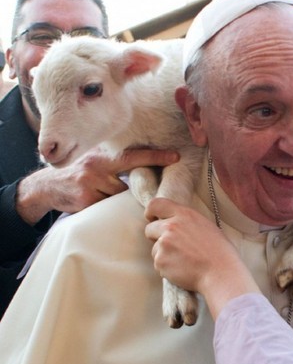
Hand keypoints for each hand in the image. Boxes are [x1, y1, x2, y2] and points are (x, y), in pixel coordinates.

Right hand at [15, 147, 179, 224]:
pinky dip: (105, 207)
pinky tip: (92, 201)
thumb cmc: (79, 175)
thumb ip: (116, 164)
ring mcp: (90, 184)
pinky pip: (107, 207)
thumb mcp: (95, 163)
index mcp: (102, 157)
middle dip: (136, 187)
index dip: (156, 156)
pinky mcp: (86, 201)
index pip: (133, 155)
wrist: (46, 188)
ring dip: (115, 199)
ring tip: (99, 194)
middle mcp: (97, 167)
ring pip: (119, 197)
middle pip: (129, 183)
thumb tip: (146, 166)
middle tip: (143, 189)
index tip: (176, 156)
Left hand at [145, 198, 259, 318]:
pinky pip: (158, 264)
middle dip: (156, 237)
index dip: (151, 212)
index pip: (156, 204)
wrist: (220, 273)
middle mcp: (171, 227)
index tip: (152, 218)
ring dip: (164, 254)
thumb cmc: (218, 251)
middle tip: (171, 246)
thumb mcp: (206, 226)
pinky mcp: (160, 261)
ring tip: (184, 260)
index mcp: (184, 214)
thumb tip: (174, 223)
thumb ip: (186, 222)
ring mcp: (164, 244)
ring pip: (155, 249)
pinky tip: (182, 269)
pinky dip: (167, 268)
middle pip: (150, 229)